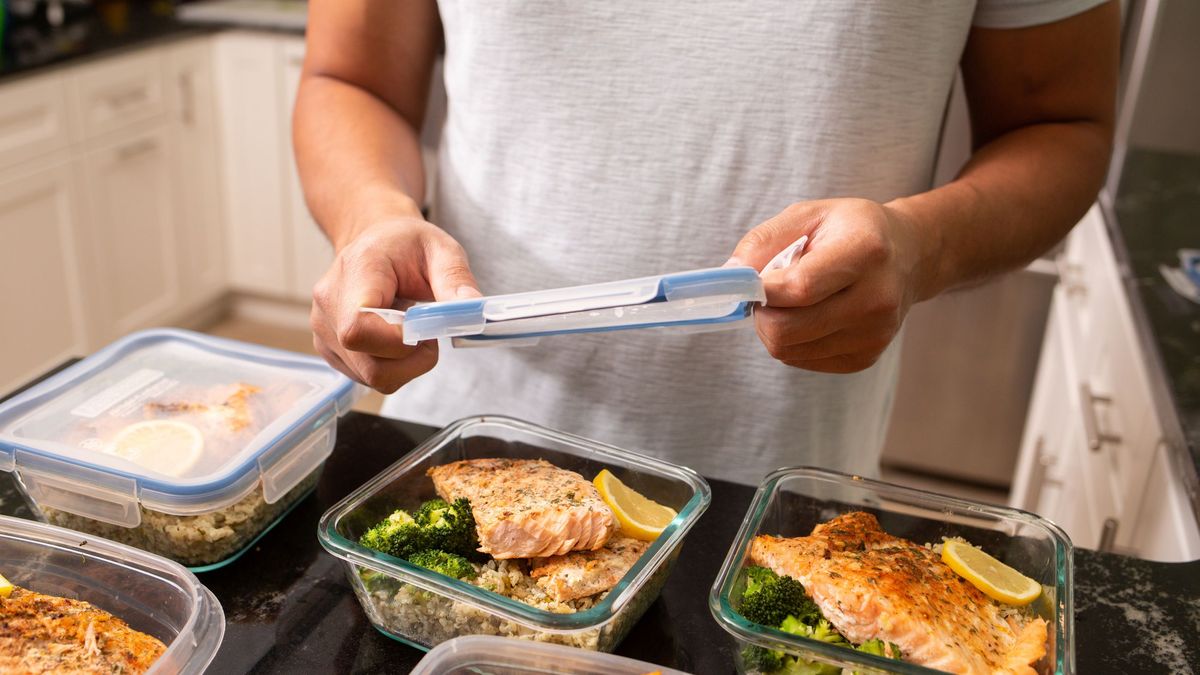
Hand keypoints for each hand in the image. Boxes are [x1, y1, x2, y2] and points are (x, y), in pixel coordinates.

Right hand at [311, 217, 480, 392]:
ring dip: (404, 365)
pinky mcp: (328, 348)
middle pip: (368, 363)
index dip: (398, 343)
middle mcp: (330, 302)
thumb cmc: (406, 245)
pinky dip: (391, 366)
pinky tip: (393, 338)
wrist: (374, 241)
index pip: (359, 327)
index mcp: (357, 270)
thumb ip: (457, 280)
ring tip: (411, 331)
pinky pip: (365, 376)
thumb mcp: (441, 250)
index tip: (427, 332)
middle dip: (412, 360)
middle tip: (429, 334)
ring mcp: (323, 328)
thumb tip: (474, 310)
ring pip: (370, 376)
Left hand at [729, 199, 933, 373]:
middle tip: (767, 292)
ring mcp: (874, 334)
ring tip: (791, 300)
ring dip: (774, 326)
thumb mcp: (808, 214)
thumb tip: (731, 275)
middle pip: (788, 329)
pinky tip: (809, 315)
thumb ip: (763, 241)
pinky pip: (801, 359)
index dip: (763, 290)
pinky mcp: (865, 357)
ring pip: (788, 349)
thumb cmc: (850, 230)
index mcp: (866, 251)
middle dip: (762, 313)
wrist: (908, 257)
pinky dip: (792, 340)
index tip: (750, 282)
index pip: (800, 288)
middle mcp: (877, 298)